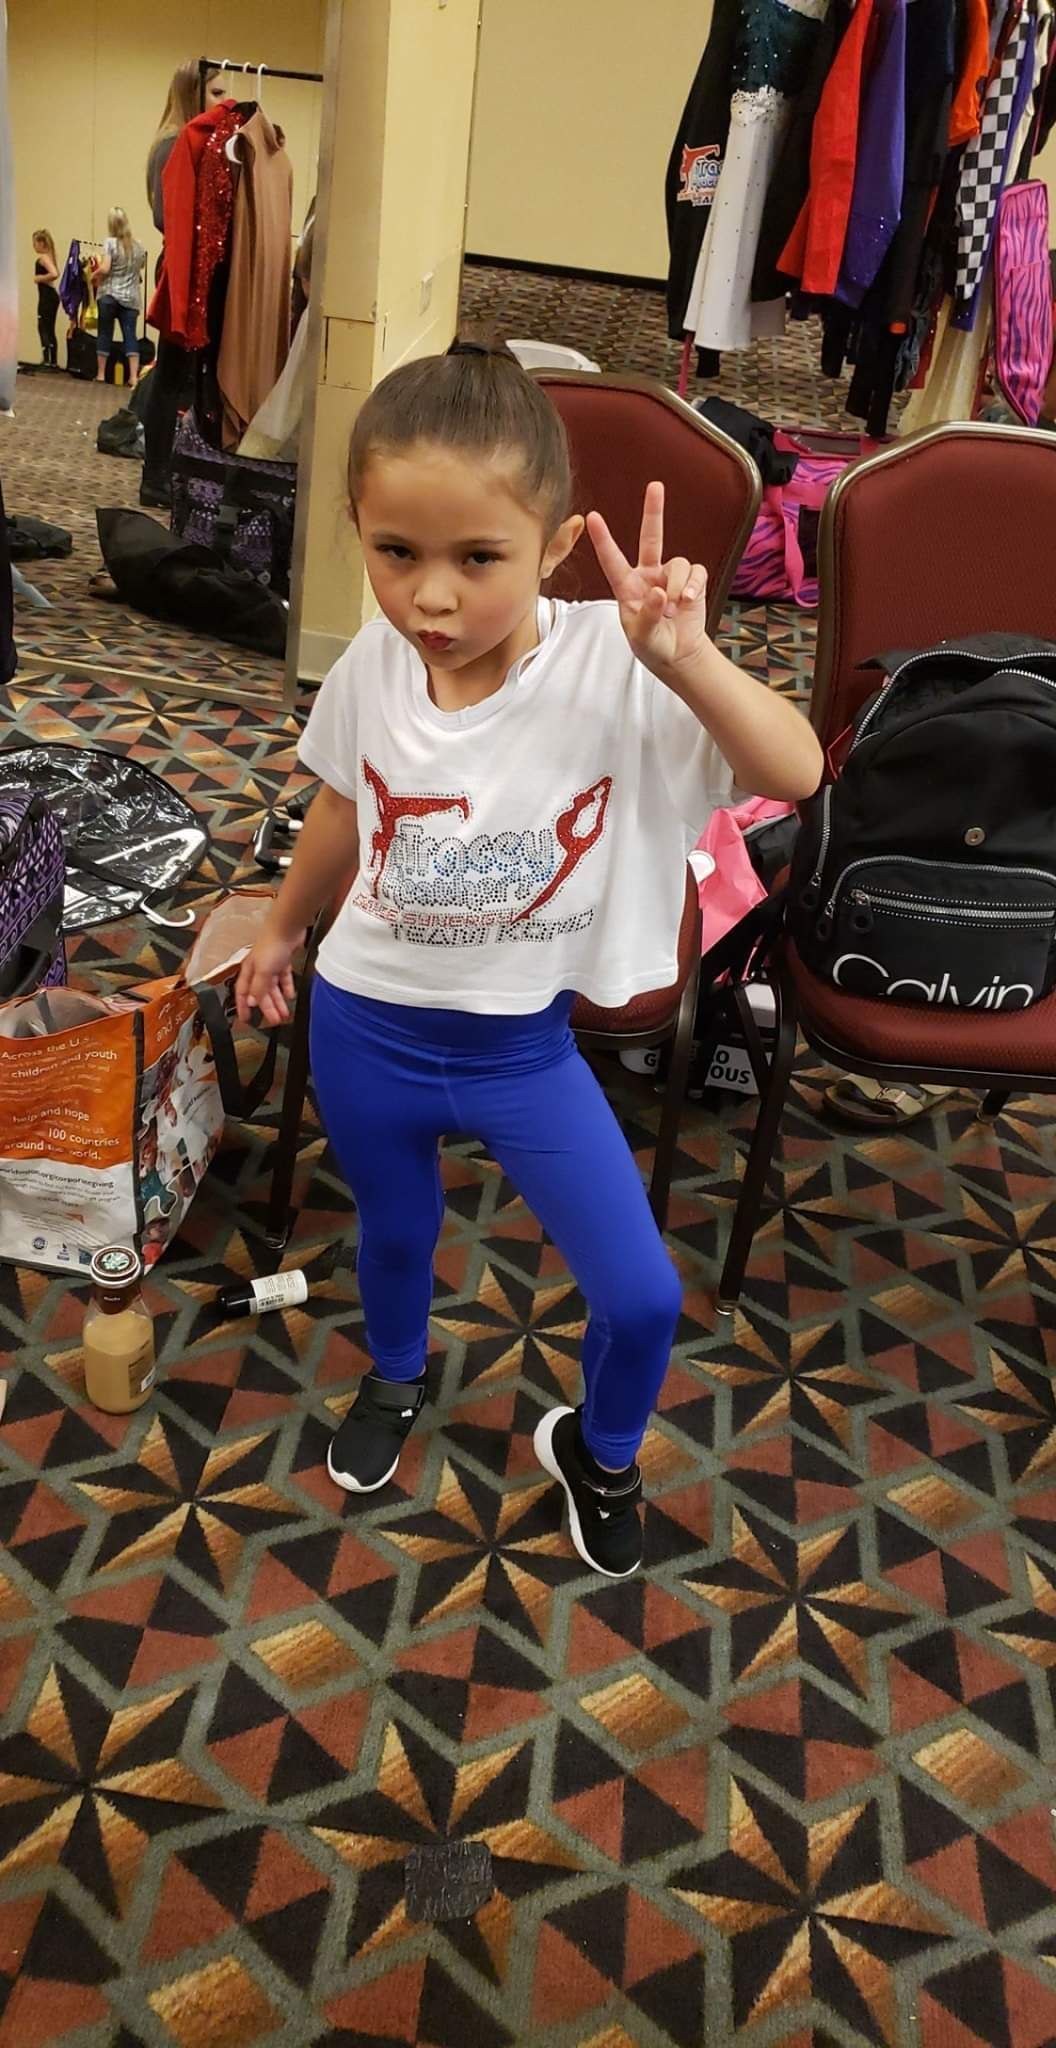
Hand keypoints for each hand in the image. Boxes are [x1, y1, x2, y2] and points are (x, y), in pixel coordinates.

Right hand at [235, 927, 303, 1026]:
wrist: (287, 928)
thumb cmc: (271, 944)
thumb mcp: (262, 971)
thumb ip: (257, 988)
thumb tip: (251, 1002)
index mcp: (248, 971)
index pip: (242, 993)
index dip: (243, 1007)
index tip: (245, 1020)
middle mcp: (258, 969)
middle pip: (261, 993)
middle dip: (266, 1008)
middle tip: (273, 1021)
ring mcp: (271, 964)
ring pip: (273, 988)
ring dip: (278, 1001)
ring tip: (284, 1013)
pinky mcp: (283, 960)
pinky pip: (284, 978)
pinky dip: (286, 987)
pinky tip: (290, 996)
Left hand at [586, 481, 709, 680]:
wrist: (677, 655)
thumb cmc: (652, 645)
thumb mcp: (641, 636)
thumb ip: (648, 615)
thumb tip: (659, 591)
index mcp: (627, 586)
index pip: (612, 560)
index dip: (603, 539)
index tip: (592, 517)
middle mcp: (648, 574)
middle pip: (651, 537)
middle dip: (653, 511)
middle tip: (655, 486)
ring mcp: (670, 576)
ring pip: (677, 563)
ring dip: (678, 585)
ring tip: (673, 608)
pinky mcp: (692, 582)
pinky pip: (695, 572)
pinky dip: (694, 586)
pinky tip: (689, 601)